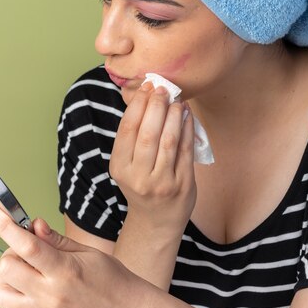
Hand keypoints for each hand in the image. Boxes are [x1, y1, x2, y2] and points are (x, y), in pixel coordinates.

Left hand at [0, 206, 150, 307]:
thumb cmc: (112, 282)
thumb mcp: (88, 253)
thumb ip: (56, 241)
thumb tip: (34, 225)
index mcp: (64, 270)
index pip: (26, 244)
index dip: (4, 225)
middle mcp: (51, 295)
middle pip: (6, 267)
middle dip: (11, 255)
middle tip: (25, 255)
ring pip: (1, 295)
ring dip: (8, 282)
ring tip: (25, 280)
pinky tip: (24, 304)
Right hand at [110, 83, 196, 234]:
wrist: (156, 221)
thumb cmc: (141, 185)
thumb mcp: (127, 166)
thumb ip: (133, 138)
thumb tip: (146, 96)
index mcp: (119, 168)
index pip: (127, 130)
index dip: (137, 105)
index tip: (146, 87)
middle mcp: (138, 177)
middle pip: (147, 133)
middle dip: (156, 106)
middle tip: (162, 88)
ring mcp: (162, 182)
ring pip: (168, 140)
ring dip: (173, 115)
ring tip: (176, 99)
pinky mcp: (183, 184)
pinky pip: (186, 150)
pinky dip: (187, 128)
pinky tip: (186, 115)